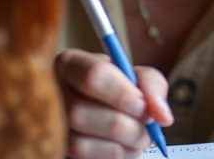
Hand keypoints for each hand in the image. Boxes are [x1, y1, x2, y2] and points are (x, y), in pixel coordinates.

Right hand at [55, 48, 174, 158]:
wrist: (104, 109)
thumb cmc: (118, 87)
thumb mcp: (136, 75)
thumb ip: (151, 85)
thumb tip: (162, 115)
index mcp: (70, 63)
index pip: (91, 75)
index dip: (121, 94)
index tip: (142, 104)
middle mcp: (52, 93)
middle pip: (80, 113)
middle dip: (124, 125)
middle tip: (146, 125)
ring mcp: (52, 126)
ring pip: (81, 144)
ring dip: (121, 145)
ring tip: (139, 137)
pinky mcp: (59, 150)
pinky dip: (114, 156)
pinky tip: (125, 147)